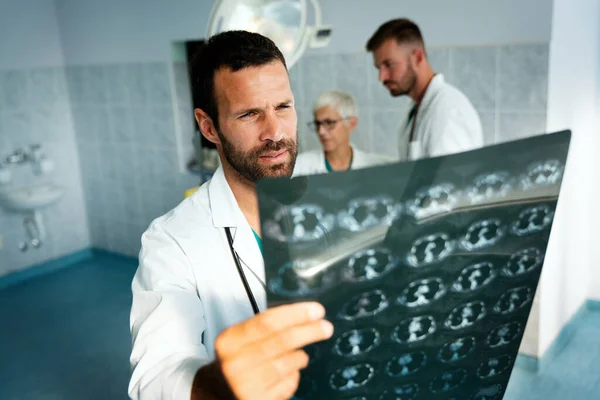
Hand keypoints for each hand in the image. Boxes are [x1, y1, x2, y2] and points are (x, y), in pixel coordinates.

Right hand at [209, 302, 332, 399]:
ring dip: (300, 356)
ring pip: (288, 364)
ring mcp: (246, 385)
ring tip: (299, 355)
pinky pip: (289, 383)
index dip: (295, 314)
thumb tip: (306, 315)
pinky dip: (294, 375)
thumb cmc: (237, 360)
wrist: (218, 393)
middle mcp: (235, 363)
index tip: (317, 310)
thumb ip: (266, 327)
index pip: (267, 322)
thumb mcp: (240, 339)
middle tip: (326, 327)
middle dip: (309, 332)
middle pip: (281, 342)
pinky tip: (288, 373)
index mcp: (229, 341)